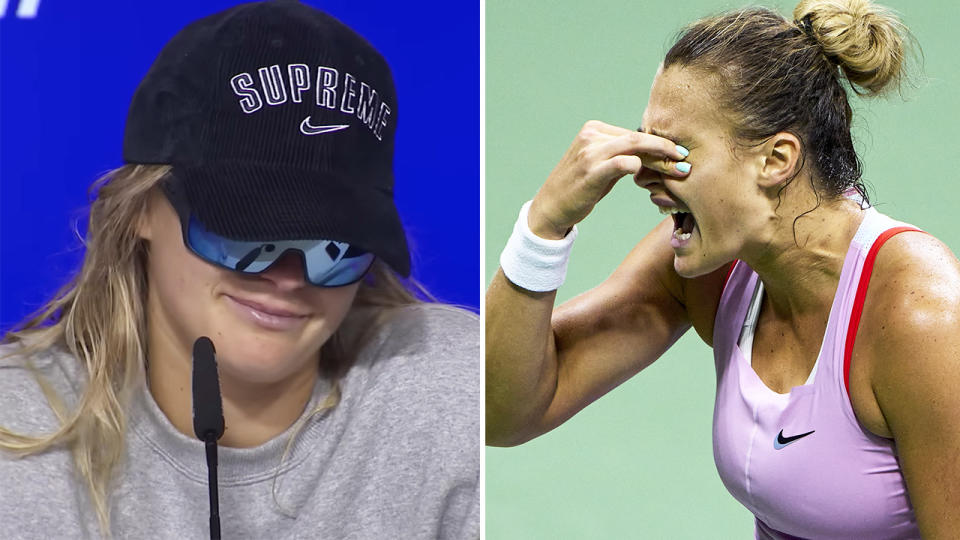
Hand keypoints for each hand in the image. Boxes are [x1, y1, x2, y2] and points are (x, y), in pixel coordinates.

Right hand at [528, 120, 689, 238]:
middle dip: (665, 148)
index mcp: (595, 129)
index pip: (635, 133)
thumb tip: (654, 154)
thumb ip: (623, 155)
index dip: (659, 144)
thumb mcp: (601, 166)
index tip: (679, 153)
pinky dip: (640, 168)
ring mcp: (590, 151)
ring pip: (635, 147)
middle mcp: (592, 136)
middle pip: (638, 137)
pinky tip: (650, 178)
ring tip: (679, 169)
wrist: (551, 208)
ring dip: (661, 158)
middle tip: (686, 158)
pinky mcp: (591, 170)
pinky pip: (623, 163)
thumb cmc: (579, 189)